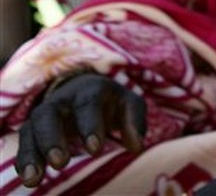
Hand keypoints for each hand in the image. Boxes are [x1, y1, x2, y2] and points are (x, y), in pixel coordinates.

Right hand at [16, 73, 146, 186]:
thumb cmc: (112, 102)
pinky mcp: (34, 130)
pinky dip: (24, 161)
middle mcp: (62, 101)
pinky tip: (29, 179)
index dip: (90, 126)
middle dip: (52, 138)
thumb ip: (134, 122)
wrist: (87, 91)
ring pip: (31, 129)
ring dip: (31, 155)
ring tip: (34, 180)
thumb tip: (136, 146)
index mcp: (89, 91)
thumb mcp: (129, 105)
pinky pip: (24, 143)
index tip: (95, 149)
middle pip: (48, 114)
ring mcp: (45, 115)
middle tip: (60, 163)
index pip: (87, 105)